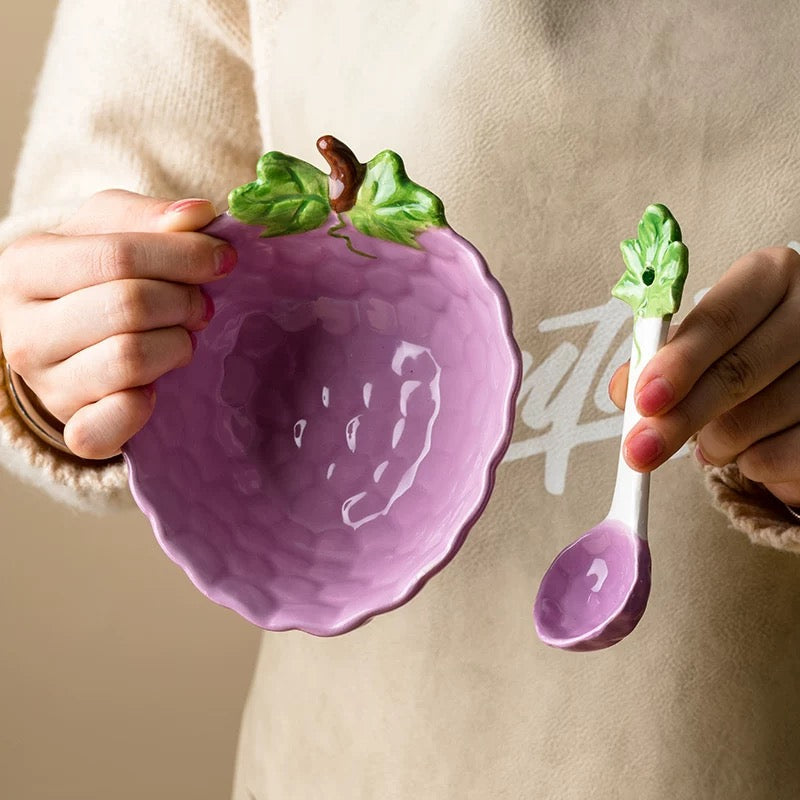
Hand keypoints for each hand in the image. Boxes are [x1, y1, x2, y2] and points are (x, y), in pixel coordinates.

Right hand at [0, 190, 236, 459]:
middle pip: (128, 307)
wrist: (64, 345)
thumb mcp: (110, 231)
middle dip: (184, 302)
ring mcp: (45, 384)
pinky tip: (156, 388)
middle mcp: (23, 329)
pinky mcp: (73, 428)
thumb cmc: (92, 278)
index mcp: (25, 267)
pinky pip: (113, 424)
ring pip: (131, 359)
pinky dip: (144, 406)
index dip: (184, 256)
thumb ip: (151, 217)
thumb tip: (197, 215)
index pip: (116, 256)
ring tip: (181, 337)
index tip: (224, 259)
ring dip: (176, 346)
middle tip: (202, 305)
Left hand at [609, 246, 799, 505]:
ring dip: (718, 443)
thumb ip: (656, 361)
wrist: (797, 377)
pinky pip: (791, 452)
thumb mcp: (698, 343)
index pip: (720, 318)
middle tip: (641, 450)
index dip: (679, 363)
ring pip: (762, 416)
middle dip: (680, 418)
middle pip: (739, 370)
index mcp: (769, 276)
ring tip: (710, 443)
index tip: (644, 401)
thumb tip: (623, 389)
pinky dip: (756, 464)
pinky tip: (747, 454)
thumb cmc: (739, 351)